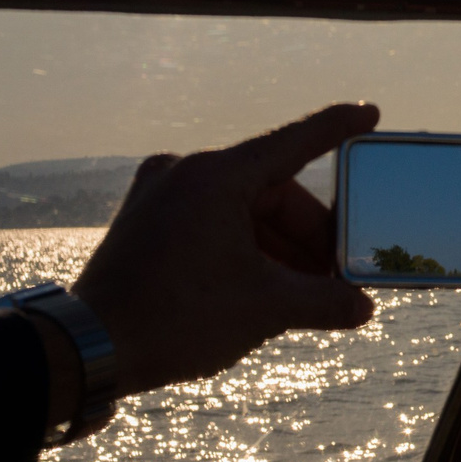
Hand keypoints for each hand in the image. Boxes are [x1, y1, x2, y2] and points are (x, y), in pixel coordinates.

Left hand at [72, 103, 378, 398]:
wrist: (90, 348)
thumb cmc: (175, 319)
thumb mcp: (265, 309)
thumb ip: (324, 302)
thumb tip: (361, 307)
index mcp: (216, 177)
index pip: (293, 142)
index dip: (338, 128)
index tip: (369, 113)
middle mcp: (185, 173)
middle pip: (271, 192)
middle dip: (309, 236)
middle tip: (337, 276)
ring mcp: (160, 195)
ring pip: (242, 212)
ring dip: (279, 250)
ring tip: (304, 294)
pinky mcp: (146, 222)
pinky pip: (211, 223)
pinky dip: (244, 250)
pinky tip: (263, 287)